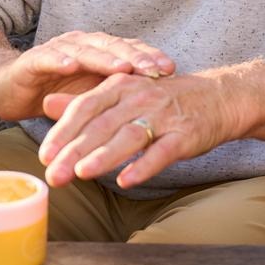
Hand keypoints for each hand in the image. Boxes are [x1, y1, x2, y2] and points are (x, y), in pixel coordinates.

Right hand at [0, 30, 176, 120]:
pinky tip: (71, 65)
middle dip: (135, 57)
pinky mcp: (34, 61)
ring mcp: (59, 50)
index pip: (129, 50)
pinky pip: (49, 58)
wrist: (8, 89)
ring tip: (122, 68)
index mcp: (100, 51)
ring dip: (104, 58)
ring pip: (86, 50)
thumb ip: (118, 94)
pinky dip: (60, 60)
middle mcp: (83, 45)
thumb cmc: (56, 93)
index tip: (171, 69)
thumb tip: (156, 104)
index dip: (149, 57)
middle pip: (114, 47)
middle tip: (155, 68)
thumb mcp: (92, 95)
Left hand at [38, 72, 246, 189]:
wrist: (220, 97)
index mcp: (123, 85)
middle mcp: (141, 97)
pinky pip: (162, 151)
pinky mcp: (185, 134)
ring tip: (82, 174)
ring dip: (105, 155)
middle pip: (103, 124)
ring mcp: (165, 116)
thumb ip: (86, 100)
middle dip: (76, 151)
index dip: (63, 131)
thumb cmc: (167, 99)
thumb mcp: (125, 92)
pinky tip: (127, 180)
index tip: (44, 155)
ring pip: (130, 136)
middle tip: (54, 175)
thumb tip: (46, 103)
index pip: (86, 106)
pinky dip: (144, 165)